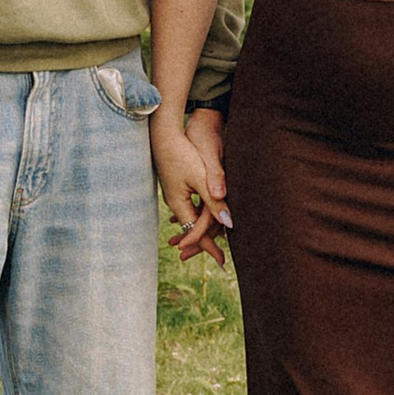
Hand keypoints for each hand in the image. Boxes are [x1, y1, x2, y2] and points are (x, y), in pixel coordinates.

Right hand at [153, 105, 231, 265]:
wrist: (164, 132)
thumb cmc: (182, 151)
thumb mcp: (201, 176)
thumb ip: (214, 199)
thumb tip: (229, 222)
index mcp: (179, 203)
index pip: (197, 232)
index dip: (210, 248)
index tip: (223, 262)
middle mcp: (175, 202)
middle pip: (193, 228)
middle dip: (205, 245)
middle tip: (221, 261)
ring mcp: (175, 193)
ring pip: (193, 217)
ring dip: (202, 231)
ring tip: (214, 245)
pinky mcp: (178, 185)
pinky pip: (191, 206)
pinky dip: (200, 216)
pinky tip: (206, 217)